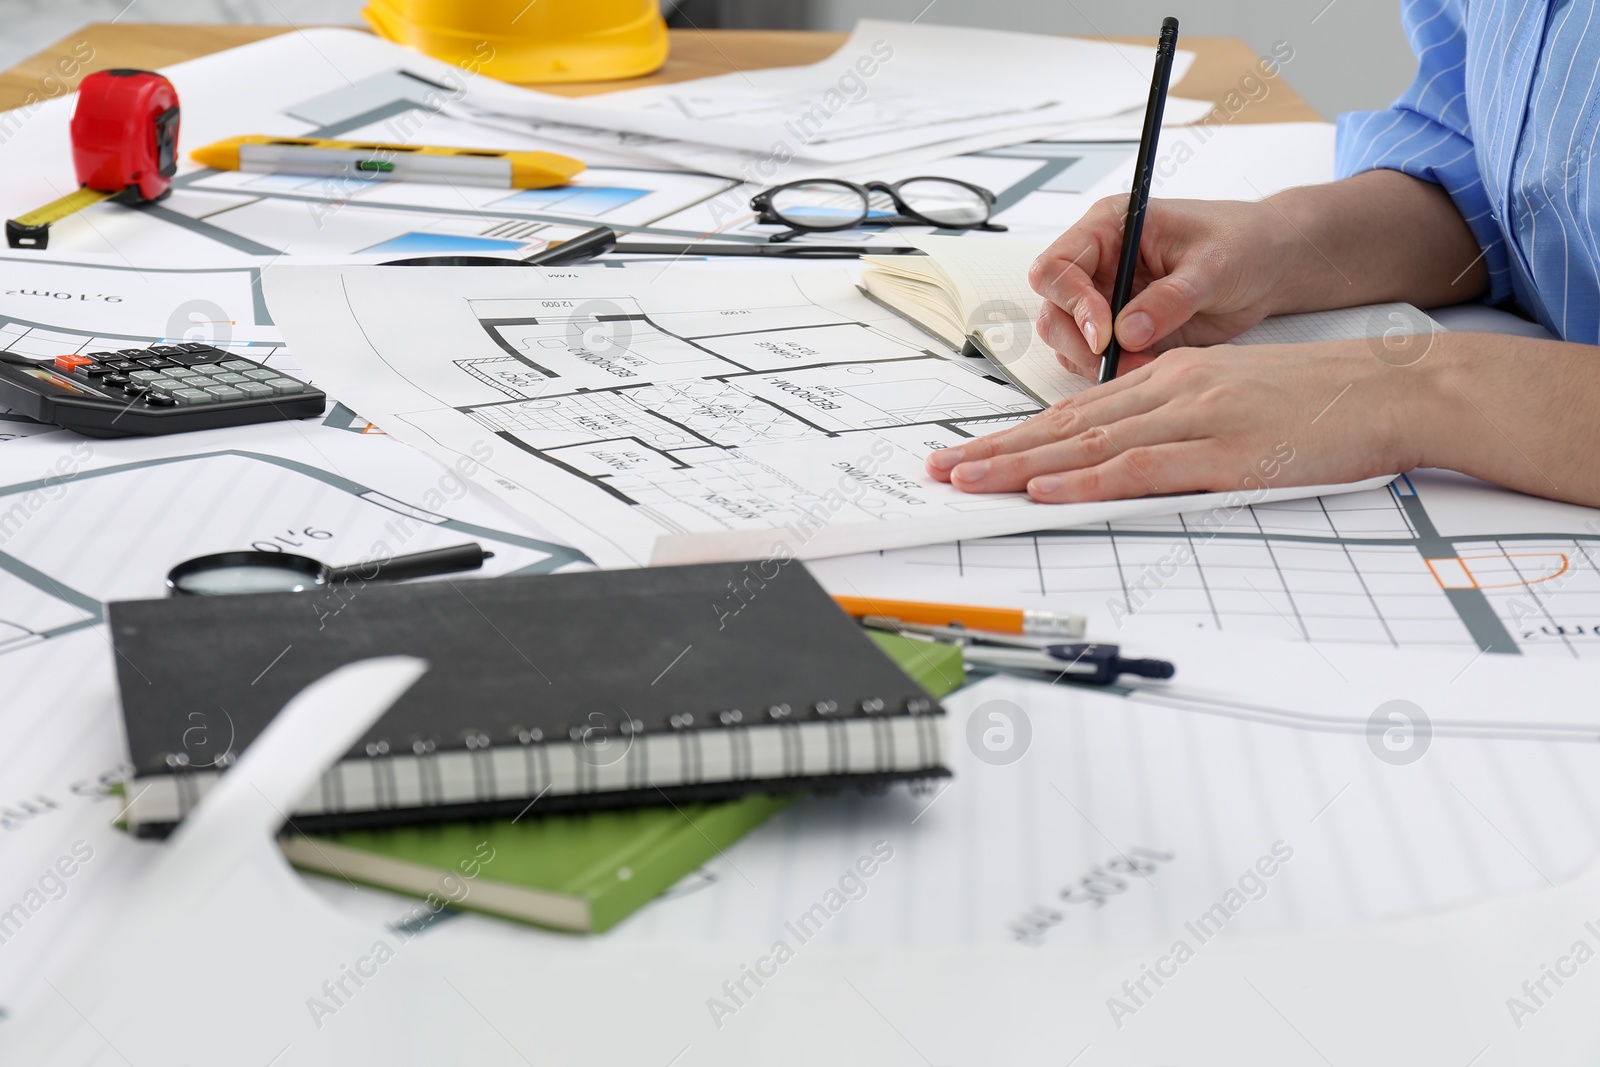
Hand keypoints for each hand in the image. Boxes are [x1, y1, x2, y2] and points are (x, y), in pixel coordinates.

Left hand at [925, 341, 1415, 501]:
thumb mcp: (1236, 396)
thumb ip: (1180, 420)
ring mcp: (1195, 419)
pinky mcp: (1223, 452)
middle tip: (940, 470)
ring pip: (1088, 445)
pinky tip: (1047, 491)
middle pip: (1065, 426)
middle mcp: (1171, 391)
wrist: (1391, 388)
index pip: (1076, 412)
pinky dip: (1088, 482)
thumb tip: (1127, 455)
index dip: (1016, 435)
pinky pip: (1141, 467)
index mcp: (1172, 378)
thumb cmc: (1318, 398)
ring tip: (968, 482)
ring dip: (1021, 466)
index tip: (970, 454)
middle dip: (996, 450)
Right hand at [1029, 196, 1290, 377]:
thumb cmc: (1243, 243)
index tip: (1103, 332)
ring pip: (1068, 340)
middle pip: (1054, 309)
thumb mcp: (1213, 265)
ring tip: (1142, 367)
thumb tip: (1128, 331)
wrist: (1269, 265)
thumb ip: (1170, 297)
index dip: (1071, 302)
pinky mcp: (1120, 331)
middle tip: (1118, 362)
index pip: (1057, 265)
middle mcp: (1099, 264)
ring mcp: (1107, 299)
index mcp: (1110, 228)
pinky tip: (1145, 369)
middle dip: (1080, 343)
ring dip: (1095, 363)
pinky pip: (1094, 359)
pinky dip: (1111, 372)